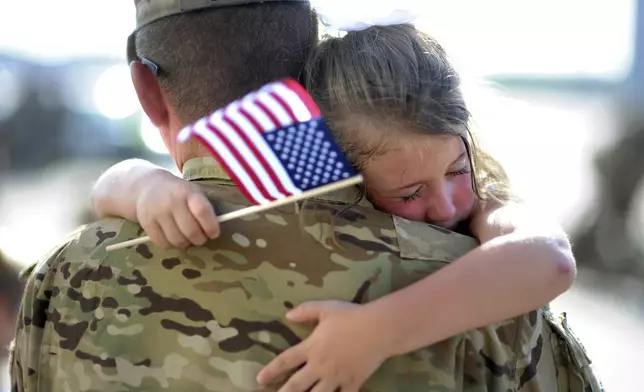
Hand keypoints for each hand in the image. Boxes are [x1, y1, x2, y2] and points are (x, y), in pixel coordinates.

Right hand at [136, 170, 219, 247]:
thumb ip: (203, 208)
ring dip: (186, 243)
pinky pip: (163, 243)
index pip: (202, 211)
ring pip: (177, 240)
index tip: (214, 234)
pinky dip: (171, 244)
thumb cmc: (177, 192)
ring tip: (187, 237)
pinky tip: (173, 237)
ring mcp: (157, 213)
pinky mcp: (146, 224)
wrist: (147, 186)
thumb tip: (213, 231)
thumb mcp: (192, 192)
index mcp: (187, 192)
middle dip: (200, 239)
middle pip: (191, 231)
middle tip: (201, 238)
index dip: (211, 226)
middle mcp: (172, 202)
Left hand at [257, 301, 389, 391]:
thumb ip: (306, 311)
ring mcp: (336, 377)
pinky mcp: (352, 383)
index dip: (271, 371)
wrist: (379, 329)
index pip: (285, 361)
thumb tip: (287, 315)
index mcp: (311, 347)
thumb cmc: (351, 316)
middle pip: (296, 385)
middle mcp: (320, 366)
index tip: (259, 380)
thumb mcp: (326, 308)